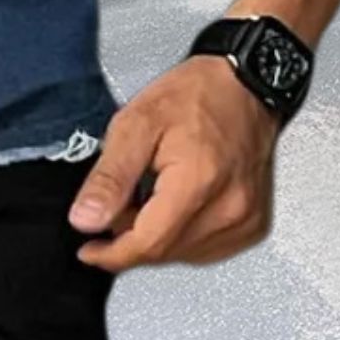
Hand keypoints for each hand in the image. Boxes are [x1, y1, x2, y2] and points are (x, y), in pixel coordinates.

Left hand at [67, 55, 280, 270]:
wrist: (244, 84)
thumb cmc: (196, 94)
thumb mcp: (137, 123)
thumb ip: (110, 177)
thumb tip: (86, 219)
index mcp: (198, 182)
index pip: (148, 243)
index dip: (112, 253)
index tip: (88, 250)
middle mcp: (229, 209)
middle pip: (165, 252)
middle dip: (130, 238)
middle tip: (115, 204)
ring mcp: (246, 220)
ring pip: (184, 254)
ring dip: (156, 237)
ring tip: (147, 194)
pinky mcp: (253, 224)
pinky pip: (207, 248)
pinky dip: (182, 235)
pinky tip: (173, 205)